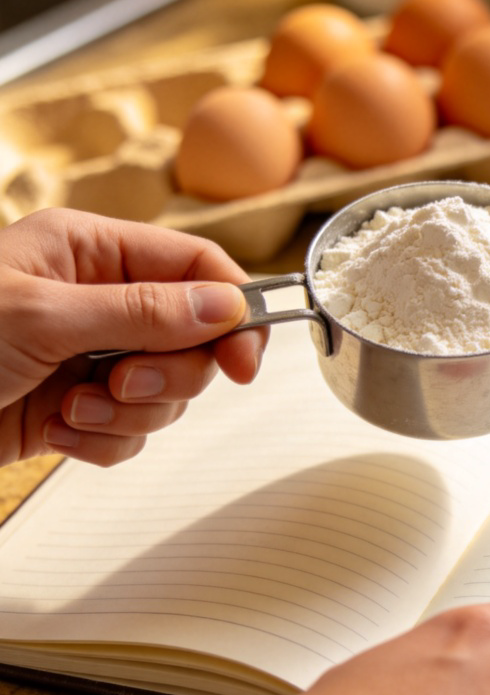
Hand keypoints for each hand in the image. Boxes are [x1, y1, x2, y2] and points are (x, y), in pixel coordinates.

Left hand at [0, 208, 264, 466]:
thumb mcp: (42, 317)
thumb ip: (144, 311)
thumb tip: (227, 306)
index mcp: (91, 253)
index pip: (196, 268)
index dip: (232, 311)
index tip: (242, 361)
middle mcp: (100, 302)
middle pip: (194, 339)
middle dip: (166, 375)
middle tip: (123, 385)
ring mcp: (92, 358)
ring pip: (167, 393)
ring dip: (127, 414)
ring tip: (70, 409)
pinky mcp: (79, 408)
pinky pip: (132, 433)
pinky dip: (101, 441)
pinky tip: (54, 431)